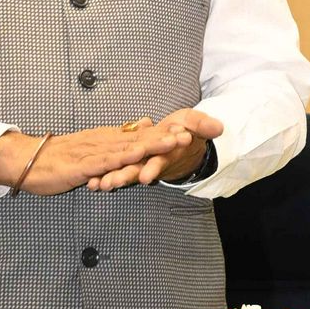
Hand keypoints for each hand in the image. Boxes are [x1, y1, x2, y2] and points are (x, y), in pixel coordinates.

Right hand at [0, 120, 195, 194]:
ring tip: (175, 141)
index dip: (166, 133)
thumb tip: (145, 124)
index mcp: (107, 139)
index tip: (191, 129)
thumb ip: (118, 139)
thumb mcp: (94, 147)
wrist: (25, 159)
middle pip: (140, 138)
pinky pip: (104, 161)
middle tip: (193, 132)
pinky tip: (136, 155)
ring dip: (152, 145)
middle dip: (167, 137)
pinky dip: (121, 158)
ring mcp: (92, 153)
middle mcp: (103, 142)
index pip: (141, 135)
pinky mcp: (81, 165)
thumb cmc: (59, 157)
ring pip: (127, 148)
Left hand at [85, 107, 223, 189]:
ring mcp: (142, 162)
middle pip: (139, 170)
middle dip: (125, 177)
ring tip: (98, 185)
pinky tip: (91, 183)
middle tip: (111, 183)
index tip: (146, 176)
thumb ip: (204, 125)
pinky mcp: (132, 161)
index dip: (155, 167)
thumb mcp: (197, 123)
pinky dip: (104, 176)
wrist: (182, 138)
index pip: (162, 159)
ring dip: (112, 180)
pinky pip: (117, 170)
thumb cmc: (188, 130)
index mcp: (168, 151)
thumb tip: (218, 127)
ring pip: (125, 173)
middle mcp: (154, 160)